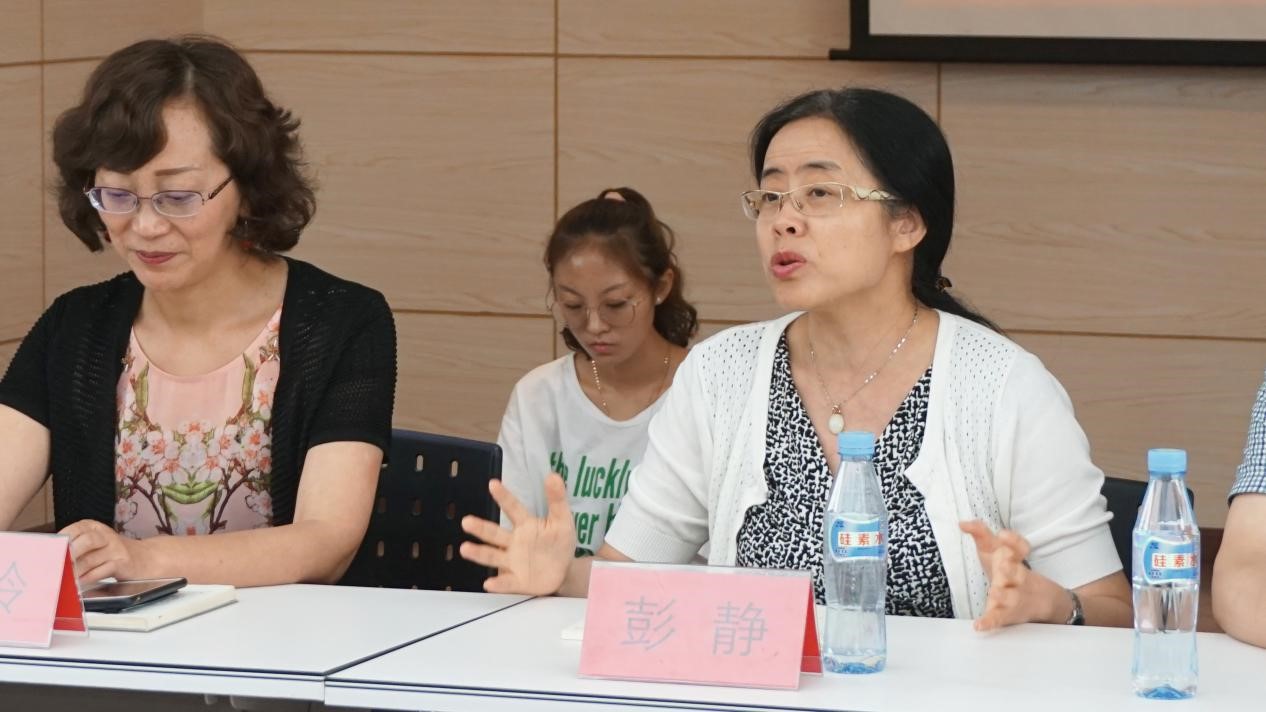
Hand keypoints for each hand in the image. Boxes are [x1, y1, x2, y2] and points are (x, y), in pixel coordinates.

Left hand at [60, 519, 154, 583]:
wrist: (145, 558)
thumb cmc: (113, 552)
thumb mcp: (94, 543)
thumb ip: (75, 547)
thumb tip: (51, 557)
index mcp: (94, 527)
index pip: (75, 530)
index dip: (61, 542)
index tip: (49, 553)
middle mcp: (106, 536)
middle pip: (87, 541)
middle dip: (70, 555)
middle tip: (56, 566)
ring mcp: (116, 549)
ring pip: (92, 559)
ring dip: (76, 571)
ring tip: (65, 578)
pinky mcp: (123, 563)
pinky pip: (103, 570)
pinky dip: (89, 577)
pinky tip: (81, 582)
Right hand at [460, 473, 575, 594]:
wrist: (564, 571)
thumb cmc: (559, 542)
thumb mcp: (563, 520)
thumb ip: (557, 500)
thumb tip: (552, 475)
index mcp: (526, 526)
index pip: (514, 509)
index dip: (504, 497)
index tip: (493, 483)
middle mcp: (514, 542)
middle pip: (495, 534)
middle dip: (480, 528)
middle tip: (466, 521)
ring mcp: (513, 562)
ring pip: (493, 557)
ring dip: (479, 553)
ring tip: (464, 548)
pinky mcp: (517, 581)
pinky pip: (506, 582)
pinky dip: (498, 584)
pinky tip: (488, 584)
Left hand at [960, 520, 1064, 631]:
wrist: (1041, 601)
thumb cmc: (1010, 573)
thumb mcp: (996, 552)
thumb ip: (981, 535)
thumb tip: (962, 522)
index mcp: (1015, 561)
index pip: (1020, 549)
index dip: (1014, 542)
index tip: (1003, 535)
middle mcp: (1018, 578)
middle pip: (1017, 573)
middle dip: (1011, 569)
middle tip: (1002, 565)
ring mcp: (1014, 598)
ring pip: (1012, 597)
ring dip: (1003, 595)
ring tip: (994, 593)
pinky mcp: (1008, 615)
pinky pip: (999, 619)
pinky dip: (989, 622)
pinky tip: (978, 625)